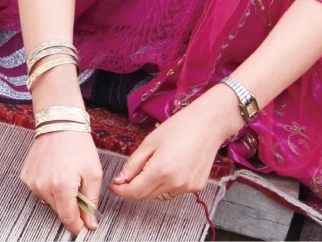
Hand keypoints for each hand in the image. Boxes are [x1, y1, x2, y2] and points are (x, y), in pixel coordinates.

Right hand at [21, 129, 101, 234]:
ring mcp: (32, 181)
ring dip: (59, 195)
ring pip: (49, 201)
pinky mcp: (26, 176)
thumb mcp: (93, 173)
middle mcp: (43, 185)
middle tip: (78, 187)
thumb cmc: (78, 145)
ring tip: (66, 175)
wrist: (59, 122)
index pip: (68, 219)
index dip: (78, 225)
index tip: (84, 225)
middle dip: (71, 205)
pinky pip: (40, 190)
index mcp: (62, 186)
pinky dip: (48, 186)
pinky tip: (54, 171)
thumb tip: (90, 224)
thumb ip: (92, 202)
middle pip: (59, 210)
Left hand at [110, 89, 237, 200]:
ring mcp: (187, 187)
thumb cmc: (180, 127)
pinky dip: (166, 184)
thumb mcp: (150, 142)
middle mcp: (175, 183)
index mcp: (161, 171)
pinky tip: (169, 167)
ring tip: (151, 166)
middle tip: (125, 178)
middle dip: (133, 189)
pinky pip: (174, 191)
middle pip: (146, 196)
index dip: (121, 190)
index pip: (135, 192)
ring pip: (159, 194)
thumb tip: (120, 180)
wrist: (208, 124)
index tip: (113, 186)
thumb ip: (133, 164)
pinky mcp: (196, 187)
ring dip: (150, 187)